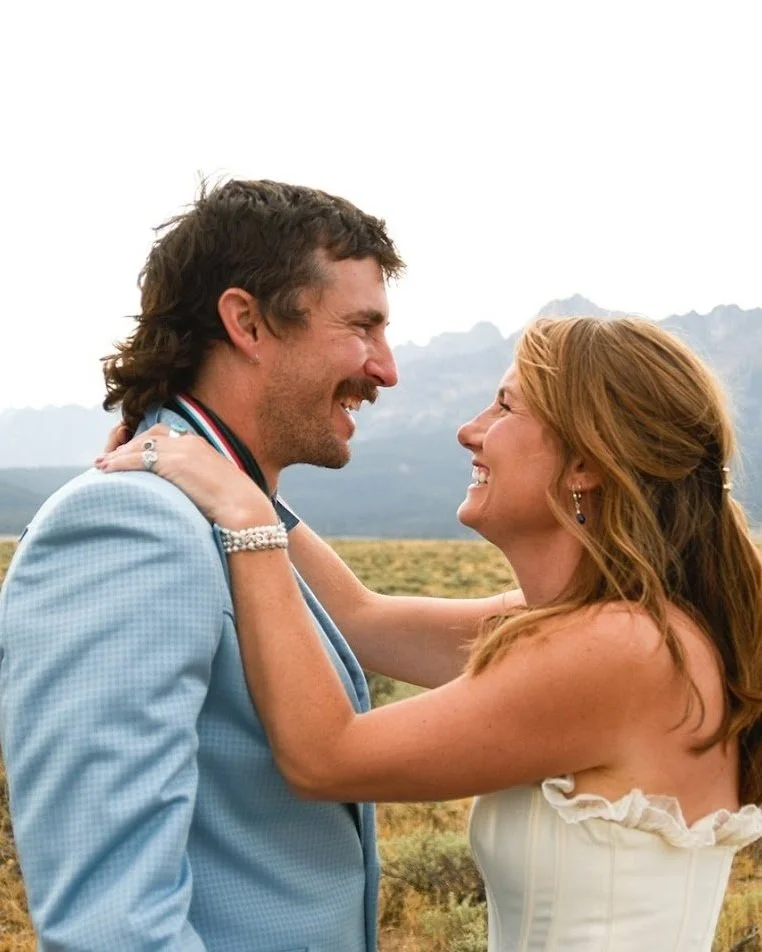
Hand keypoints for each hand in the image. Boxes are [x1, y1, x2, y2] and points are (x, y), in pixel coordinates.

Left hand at [95, 424, 276, 527]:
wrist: (244, 509)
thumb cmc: (233, 507)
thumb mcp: (213, 488)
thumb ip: (197, 483)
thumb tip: (188, 495)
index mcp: (199, 445)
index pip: (163, 435)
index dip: (142, 443)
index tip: (128, 454)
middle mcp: (189, 442)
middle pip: (148, 436)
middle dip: (125, 446)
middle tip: (108, 459)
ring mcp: (182, 450)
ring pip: (140, 446)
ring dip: (117, 455)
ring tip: (102, 465)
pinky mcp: (174, 463)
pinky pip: (138, 458)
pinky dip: (119, 463)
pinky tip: (106, 470)